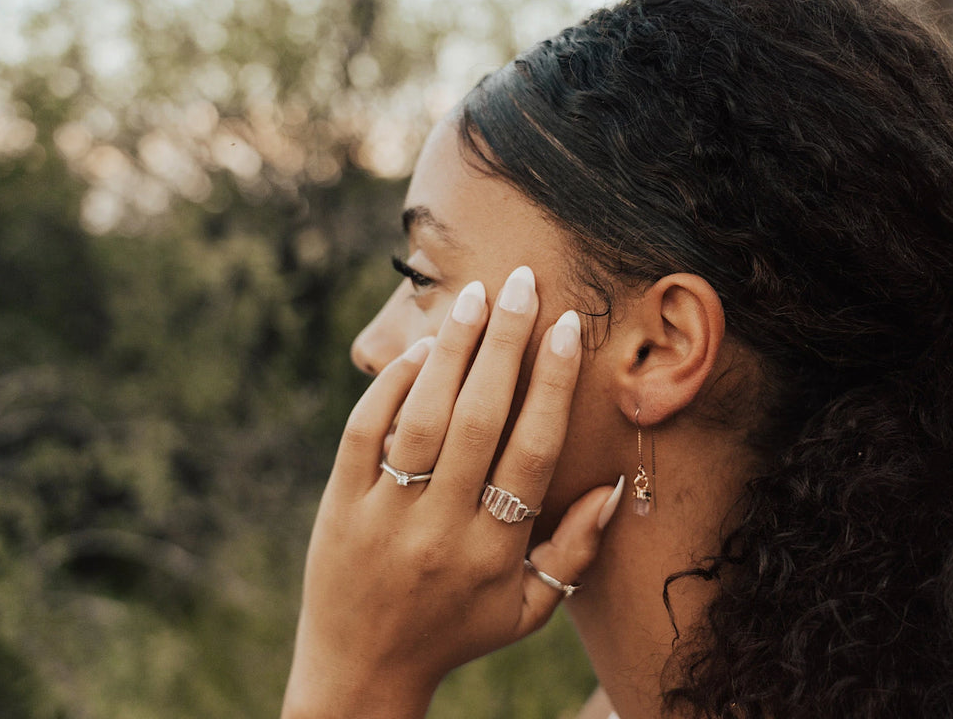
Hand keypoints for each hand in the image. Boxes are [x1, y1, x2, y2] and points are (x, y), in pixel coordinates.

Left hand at [281, 266, 620, 718]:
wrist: (361, 668)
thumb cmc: (456, 631)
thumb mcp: (527, 610)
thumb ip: (575, 553)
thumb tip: (613, 485)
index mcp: (493, 552)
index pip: (531, 451)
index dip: (551, 384)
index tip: (566, 327)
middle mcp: (440, 528)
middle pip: (478, 419)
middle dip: (506, 344)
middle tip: (524, 283)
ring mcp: (383, 514)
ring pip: (421, 417)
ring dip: (452, 351)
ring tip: (477, 297)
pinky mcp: (339, 505)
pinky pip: (364, 432)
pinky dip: (390, 385)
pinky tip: (421, 350)